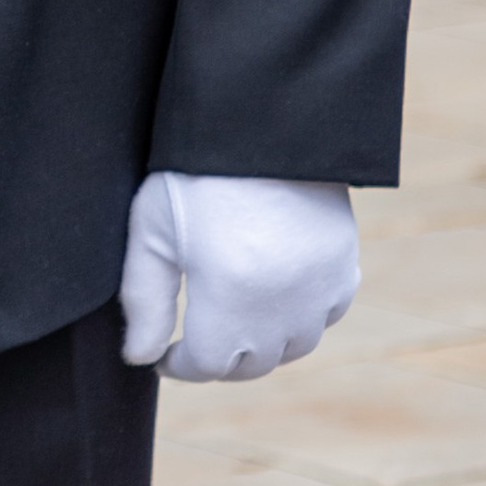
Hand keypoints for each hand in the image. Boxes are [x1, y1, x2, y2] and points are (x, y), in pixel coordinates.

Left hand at [120, 173, 359, 381]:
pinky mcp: (345, 266)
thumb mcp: (152, 229)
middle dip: (219, 358)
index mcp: (228, 295)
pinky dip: (302, 318)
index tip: (163, 353)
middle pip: (251, 364)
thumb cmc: (196, 171)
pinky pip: (326, 315)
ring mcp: (320, 288)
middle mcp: (281, 304)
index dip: (179, 364)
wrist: (264, 120)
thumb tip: (140, 357)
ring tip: (234, 321)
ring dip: (262, 344)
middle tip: (195, 339)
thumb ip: (144, 300)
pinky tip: (277, 296)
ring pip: (292, 347)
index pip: (207, 365)